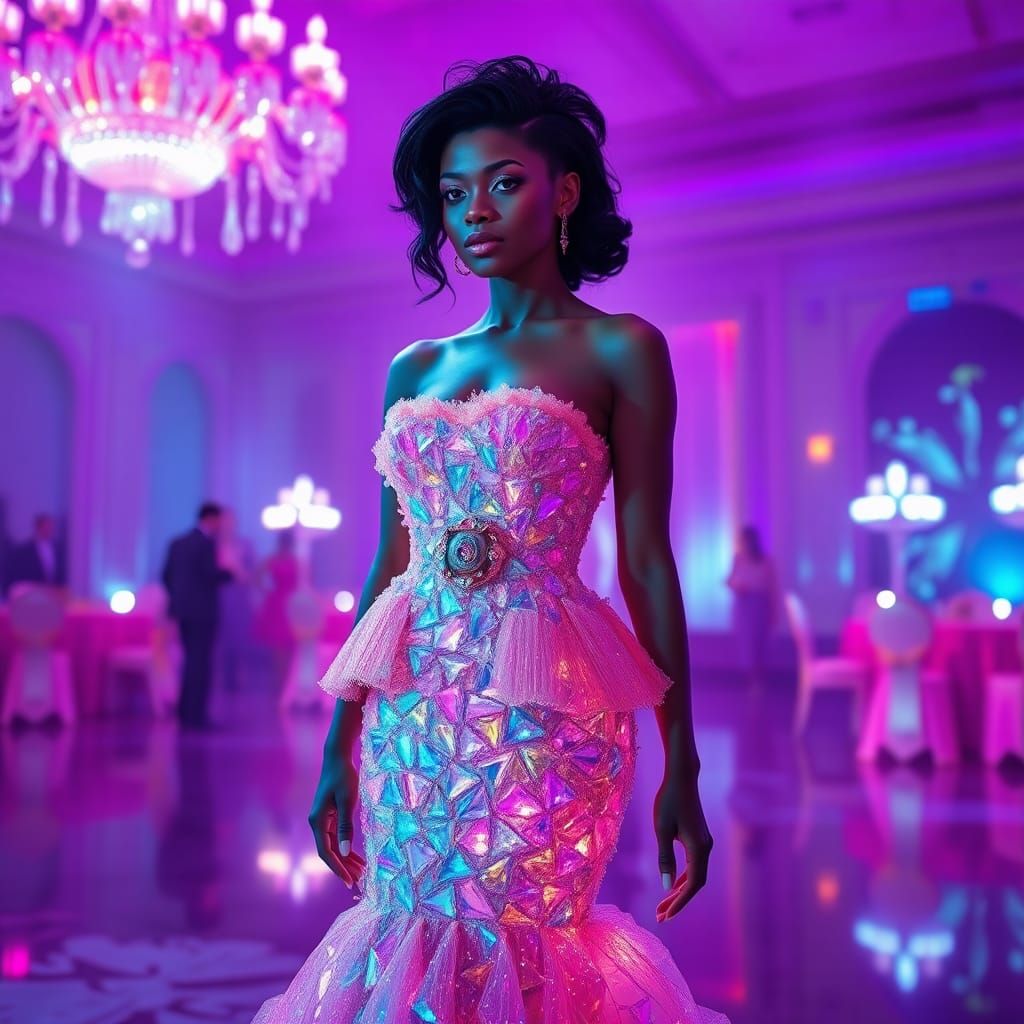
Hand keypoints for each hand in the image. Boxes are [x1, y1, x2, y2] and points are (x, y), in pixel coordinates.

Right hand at [308, 750, 366, 888]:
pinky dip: (346, 847)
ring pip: (334, 846)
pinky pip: (337, 837)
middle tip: (359, 880)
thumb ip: (346, 827)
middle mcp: (317, 823)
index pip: (326, 852)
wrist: (338, 758)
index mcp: (317, 821)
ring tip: (361, 871)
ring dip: (346, 859)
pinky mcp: (330, 816)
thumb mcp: (347, 801)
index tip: (349, 881)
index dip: (337, 868)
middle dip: (343, 867)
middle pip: (329, 852)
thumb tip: (345, 852)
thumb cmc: (343, 777)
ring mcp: (323, 820)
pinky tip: (356, 855)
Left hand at [653, 773, 712, 922]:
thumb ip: (664, 858)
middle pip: (695, 883)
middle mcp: (706, 848)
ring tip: (663, 906)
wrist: (682, 777)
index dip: (679, 902)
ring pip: (695, 875)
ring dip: (679, 890)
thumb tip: (666, 887)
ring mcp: (704, 843)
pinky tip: (672, 884)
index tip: (666, 916)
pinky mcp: (699, 838)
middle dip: (678, 901)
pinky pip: (694, 865)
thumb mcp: (662, 829)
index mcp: (699, 849)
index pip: (692, 884)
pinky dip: (683, 877)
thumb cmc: (668, 801)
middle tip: (660, 917)